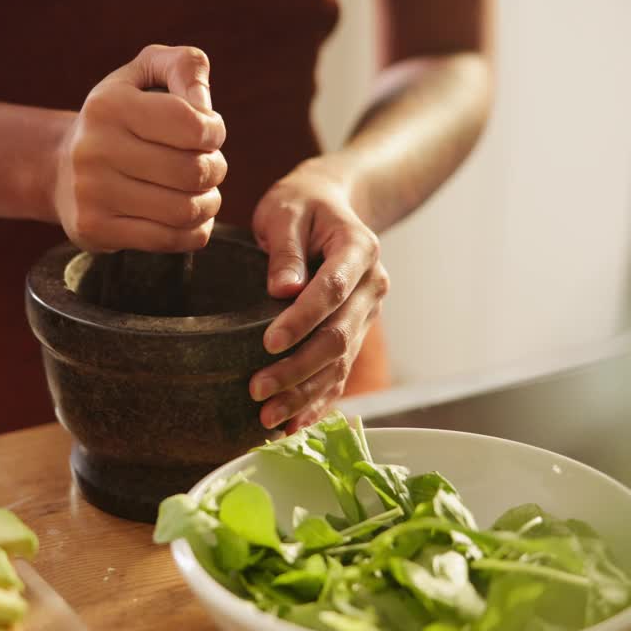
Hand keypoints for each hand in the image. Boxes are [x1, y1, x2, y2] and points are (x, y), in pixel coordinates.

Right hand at [52, 44, 227, 252]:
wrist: (60, 168)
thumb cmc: (120, 117)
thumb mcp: (146, 73)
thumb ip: (185, 66)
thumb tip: (204, 107)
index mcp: (110, 104)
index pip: (192, 125)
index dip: (215, 132)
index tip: (209, 134)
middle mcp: (94, 148)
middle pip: (192, 172)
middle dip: (216, 169)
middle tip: (211, 167)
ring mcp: (91, 193)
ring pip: (184, 211)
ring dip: (209, 204)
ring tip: (204, 193)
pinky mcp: (94, 229)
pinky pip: (167, 239)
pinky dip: (194, 232)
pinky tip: (191, 218)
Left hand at [248, 158, 389, 431]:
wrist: (329, 205)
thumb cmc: (301, 204)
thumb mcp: (286, 211)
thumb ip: (284, 249)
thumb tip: (282, 291)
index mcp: (359, 249)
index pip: (333, 290)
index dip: (302, 320)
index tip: (269, 343)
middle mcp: (373, 285)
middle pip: (338, 336)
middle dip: (298, 368)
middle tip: (257, 389)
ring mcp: (367, 313)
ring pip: (340, 363)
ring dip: (305, 394)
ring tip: (267, 418)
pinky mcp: (355, 332)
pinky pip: (340, 373)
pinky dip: (318, 401)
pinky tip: (293, 425)